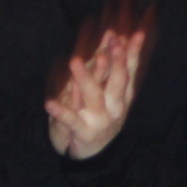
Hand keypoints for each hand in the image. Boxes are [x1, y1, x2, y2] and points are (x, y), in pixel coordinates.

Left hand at [47, 28, 143, 159]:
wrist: (91, 152)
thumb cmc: (100, 116)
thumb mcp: (111, 94)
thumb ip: (114, 67)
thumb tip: (117, 35)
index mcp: (123, 96)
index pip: (131, 70)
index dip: (134, 52)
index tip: (137, 34)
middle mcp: (115, 107)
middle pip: (119, 81)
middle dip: (117, 62)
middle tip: (114, 44)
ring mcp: (100, 120)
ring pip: (93, 96)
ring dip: (84, 78)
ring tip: (75, 61)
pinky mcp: (83, 132)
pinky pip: (70, 120)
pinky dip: (60, 112)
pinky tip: (49, 103)